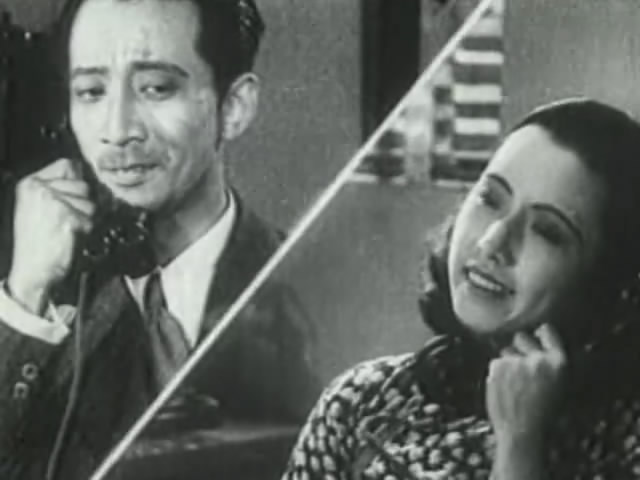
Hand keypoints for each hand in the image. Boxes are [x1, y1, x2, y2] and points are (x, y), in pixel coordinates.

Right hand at [7, 159, 94, 313]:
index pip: (68, 165)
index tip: (76, 199)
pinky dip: (88, 232)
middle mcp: (39, 188)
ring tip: (69, 232)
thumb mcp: (41, 209)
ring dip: (88, 220)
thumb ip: (64, 190)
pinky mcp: (67, 217)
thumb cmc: (39, 244)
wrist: (32, 272)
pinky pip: (93, 220)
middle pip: (84, 185)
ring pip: (92, 203)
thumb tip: (96, 182)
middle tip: (71, 223)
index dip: (80, 181)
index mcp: (30, 183)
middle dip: (85, 205)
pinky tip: (72, 239)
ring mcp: (53, 201)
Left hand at [486, 324, 566, 444]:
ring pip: (506, 352)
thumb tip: (538, 345)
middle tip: (520, 366)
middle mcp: (537, 358)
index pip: (548, 332)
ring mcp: (516, 361)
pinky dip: (497, 373)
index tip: (537, 333)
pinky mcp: (498, 366)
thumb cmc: (543, 416)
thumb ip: (549, 365)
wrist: (522, 433)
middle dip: (519, 347)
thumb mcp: (559, 387)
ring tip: (513, 386)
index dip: (540, 333)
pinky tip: (504, 390)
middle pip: (522, 337)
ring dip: (507, 363)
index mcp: (558, 363)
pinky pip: (495, 363)